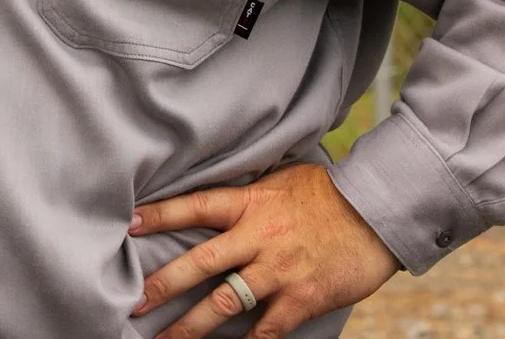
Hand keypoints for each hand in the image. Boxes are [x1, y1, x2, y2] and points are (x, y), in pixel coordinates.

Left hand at [128, 163, 399, 337]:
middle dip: (163, 286)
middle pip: (200, 263)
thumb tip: (217, 194)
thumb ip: (247, 194)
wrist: (377, 213)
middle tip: (134, 304)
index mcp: (249, 204)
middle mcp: (258, 237)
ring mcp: (278, 270)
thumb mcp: (280, 180)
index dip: (159, 215)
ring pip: (224, 303)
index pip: (194, 206)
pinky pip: (266, 329)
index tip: (127, 224)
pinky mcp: (301, 298)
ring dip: (191, 326)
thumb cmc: (327, 193)